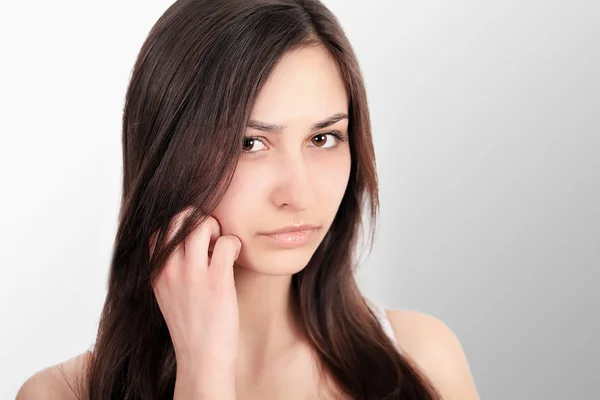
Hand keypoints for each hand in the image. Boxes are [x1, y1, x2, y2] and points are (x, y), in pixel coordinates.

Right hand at [150, 207, 241, 371]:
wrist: (201, 358)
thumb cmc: (191, 325)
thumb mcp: (167, 293)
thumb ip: (170, 267)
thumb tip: (187, 239)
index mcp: (156, 272)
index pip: (159, 229)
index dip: (180, 226)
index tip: (193, 240)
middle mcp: (169, 269)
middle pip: (179, 218)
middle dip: (198, 219)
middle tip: (210, 238)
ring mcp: (192, 275)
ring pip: (203, 224)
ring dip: (217, 229)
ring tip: (222, 247)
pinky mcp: (217, 281)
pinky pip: (227, 242)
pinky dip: (234, 244)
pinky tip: (233, 259)